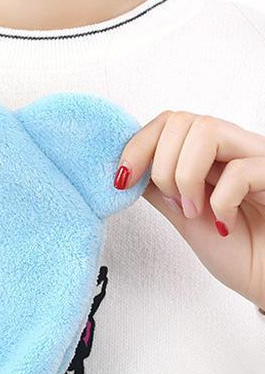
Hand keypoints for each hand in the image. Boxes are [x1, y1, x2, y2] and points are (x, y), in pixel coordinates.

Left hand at [113, 110, 264, 310]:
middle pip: (180, 119)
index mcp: (212, 155)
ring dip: (185, 176)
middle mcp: (236, 148)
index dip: (137, 145)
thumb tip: (125, 170)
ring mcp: (259, 158)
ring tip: (196, 212)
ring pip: (206, 130)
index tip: (122, 181)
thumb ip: (160, 190)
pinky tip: (225, 225)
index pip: (169, 122)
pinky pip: (240, 170)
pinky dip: (220, 201)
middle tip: (174, 204)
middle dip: (160, 165)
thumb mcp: (185, 217)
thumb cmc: (241, 254)